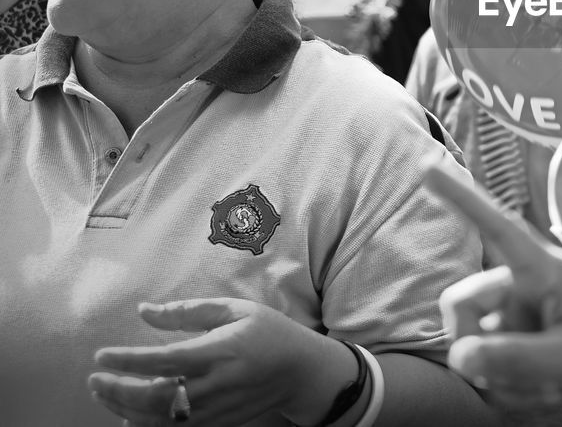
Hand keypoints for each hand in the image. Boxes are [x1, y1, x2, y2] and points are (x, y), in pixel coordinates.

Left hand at [89, 298, 351, 426]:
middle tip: (95, 379)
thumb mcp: (235, 310)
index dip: (127, 361)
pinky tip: (129, 414)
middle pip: (155, 397)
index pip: (164, 360)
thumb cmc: (269, 333)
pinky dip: (146, 425)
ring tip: (106, 394)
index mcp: (221, 351)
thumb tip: (144, 310)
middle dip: (118, 390)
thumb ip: (188, 311)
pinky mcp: (217, 424)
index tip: (101, 356)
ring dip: (125, 409)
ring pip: (160, 420)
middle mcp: (216, 384)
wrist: (302, 372)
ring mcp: (216, 409)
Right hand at [423, 162, 561, 423]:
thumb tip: (458, 357)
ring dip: (502, 376)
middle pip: (460, 304)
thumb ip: (518, 358)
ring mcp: (518, 315)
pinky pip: (486, 369)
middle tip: (517, 377)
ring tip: (552, 384)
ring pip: (471, 345)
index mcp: (543, 269)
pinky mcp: (517, 342)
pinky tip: (548, 390)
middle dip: (475, 346)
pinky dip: (509, 388)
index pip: (497, 227)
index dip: (461, 198)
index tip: (427, 167)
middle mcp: (523, 285)